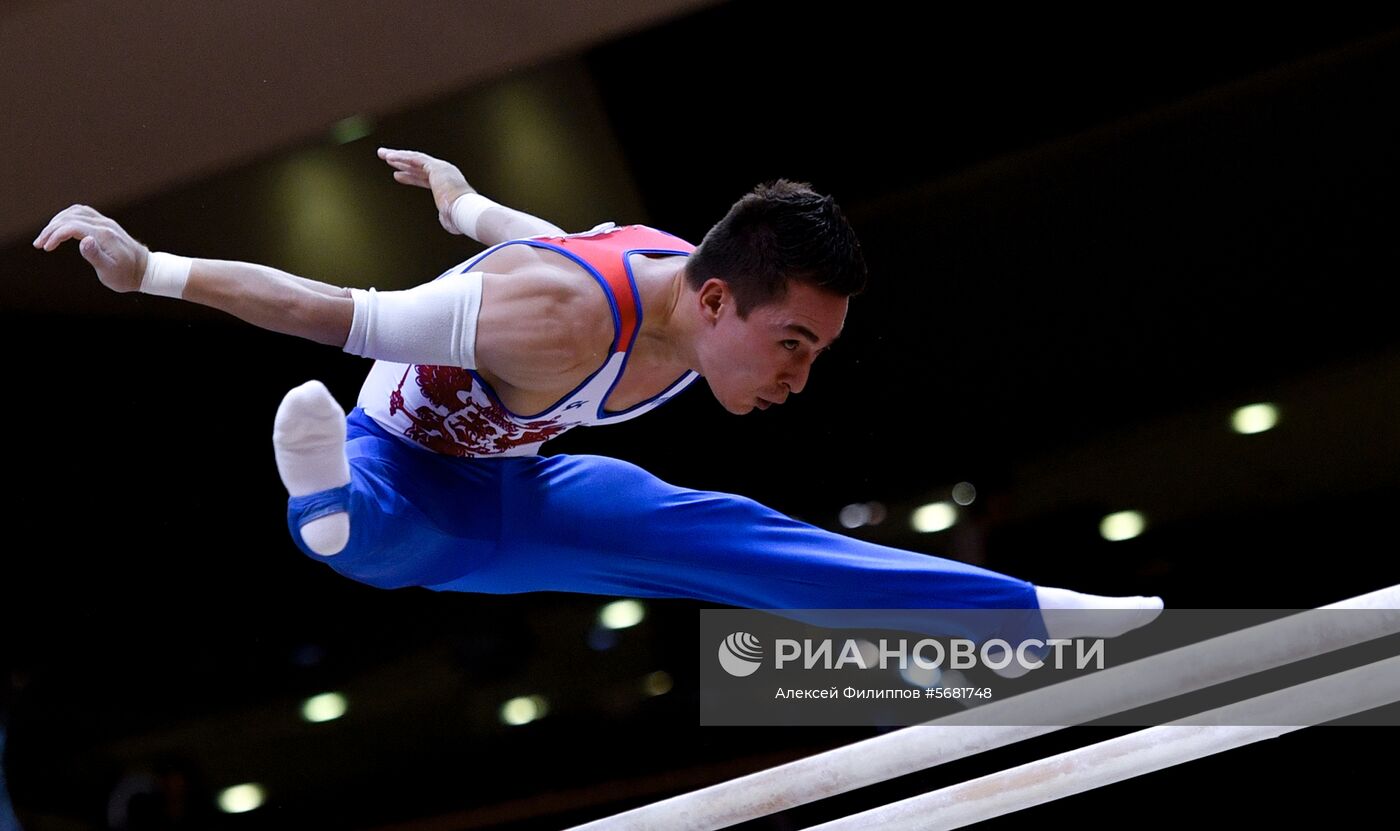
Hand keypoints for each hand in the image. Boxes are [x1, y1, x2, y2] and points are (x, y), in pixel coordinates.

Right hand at [32, 204, 148, 292]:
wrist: (146, 271)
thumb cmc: (127, 275)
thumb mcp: (110, 271)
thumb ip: (95, 255)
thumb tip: (82, 240)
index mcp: (104, 235)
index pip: (73, 226)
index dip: (55, 235)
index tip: (45, 248)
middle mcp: (105, 225)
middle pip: (71, 217)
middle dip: (51, 229)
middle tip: (39, 244)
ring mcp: (106, 222)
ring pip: (75, 211)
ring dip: (58, 221)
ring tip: (47, 236)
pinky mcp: (106, 224)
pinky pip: (83, 213)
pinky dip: (68, 217)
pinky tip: (61, 228)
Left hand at [377, 147, 474, 234]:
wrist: (466, 211)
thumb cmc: (462, 218)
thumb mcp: (451, 219)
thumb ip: (446, 218)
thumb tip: (445, 220)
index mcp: (448, 185)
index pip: (425, 178)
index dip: (410, 176)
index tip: (396, 174)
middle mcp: (445, 173)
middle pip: (418, 166)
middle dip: (401, 162)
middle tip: (386, 157)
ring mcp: (441, 168)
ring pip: (415, 159)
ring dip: (398, 156)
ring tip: (383, 154)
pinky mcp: (436, 167)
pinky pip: (415, 159)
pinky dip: (402, 158)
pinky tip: (390, 158)